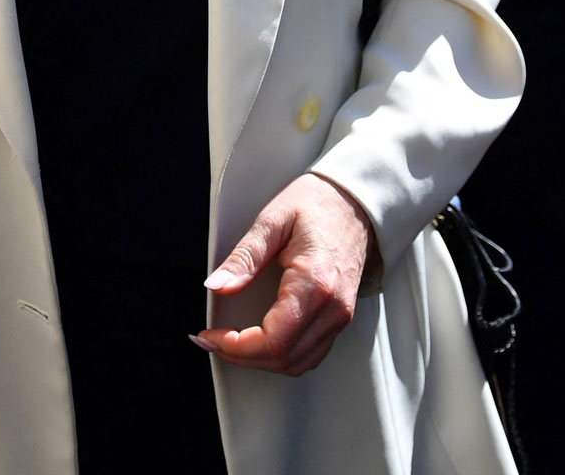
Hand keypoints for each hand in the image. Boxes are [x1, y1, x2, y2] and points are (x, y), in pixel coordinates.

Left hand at [196, 172, 373, 375]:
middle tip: (211, 340)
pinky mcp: (339, 316)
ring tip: (229, 343)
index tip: (210, 336)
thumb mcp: (272, 220)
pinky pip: (310, 353)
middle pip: (284, 358)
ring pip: (298, 363)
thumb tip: (216, 286)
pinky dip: (281, 356)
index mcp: (314, 284)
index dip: (236, 347)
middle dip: (241, 356)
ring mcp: (340, 315)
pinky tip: (259, 340)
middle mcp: (332, 308)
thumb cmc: (317, 204)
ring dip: (260, 361)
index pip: (274, 340)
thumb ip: (244, 257)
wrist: (353, 200)